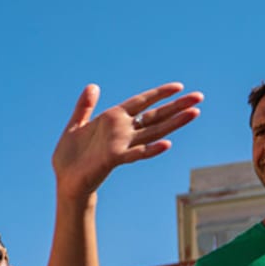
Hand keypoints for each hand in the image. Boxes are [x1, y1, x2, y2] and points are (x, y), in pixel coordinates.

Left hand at [52, 82, 202, 198]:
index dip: (159, 94)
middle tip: (199, 97)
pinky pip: (136, 153)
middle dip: (176, 106)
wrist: (65, 180)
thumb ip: (84, 107)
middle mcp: (122, 131)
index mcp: (113, 120)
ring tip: (193, 113)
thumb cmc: (70, 156)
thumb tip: (93, 86)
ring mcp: (121, 145)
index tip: (179, 86)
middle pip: (154, 116)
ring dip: (173, 123)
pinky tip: (167, 144)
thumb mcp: (75, 126)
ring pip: (152, 132)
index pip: (141, 102)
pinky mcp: (114, 158)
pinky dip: (151, 149)